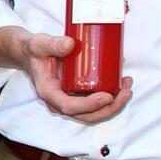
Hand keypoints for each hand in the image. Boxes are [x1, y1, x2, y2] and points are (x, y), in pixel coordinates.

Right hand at [0, 28, 132, 123]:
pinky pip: (96, 103)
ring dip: (114, 105)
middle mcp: (60, 101)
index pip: (69, 107)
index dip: (89, 105)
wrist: (33, 54)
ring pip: (94, 113)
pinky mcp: (79, 94)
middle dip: (109, 108)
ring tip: (127, 87)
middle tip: (125, 92)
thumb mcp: (39, 44)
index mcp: (49, 92)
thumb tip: (70, 44)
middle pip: (86, 115)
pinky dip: (111, 98)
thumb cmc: (35, 51)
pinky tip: (121, 84)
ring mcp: (70, 99)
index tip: (107, 96)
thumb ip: (53, 44)